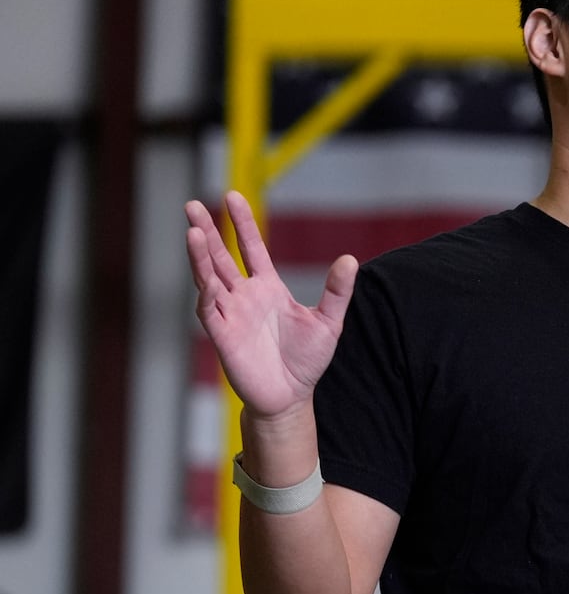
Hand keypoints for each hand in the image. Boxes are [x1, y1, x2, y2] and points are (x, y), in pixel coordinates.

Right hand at [184, 191, 357, 419]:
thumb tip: (350, 259)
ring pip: (209, 279)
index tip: (232, 196)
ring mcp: (231, 314)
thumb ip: (338, 291)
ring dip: (200, 256)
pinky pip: (210, 311)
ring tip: (193, 231)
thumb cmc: (307, 360)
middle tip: (192, 205)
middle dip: (207, 231)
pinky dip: (207, 294)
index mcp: (268, 288)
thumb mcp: (329, 321)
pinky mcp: (223, 336)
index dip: (242, 223)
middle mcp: (244, 297)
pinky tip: (205, 279)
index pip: (251, 248)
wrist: (292, 397)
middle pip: (220, 257)